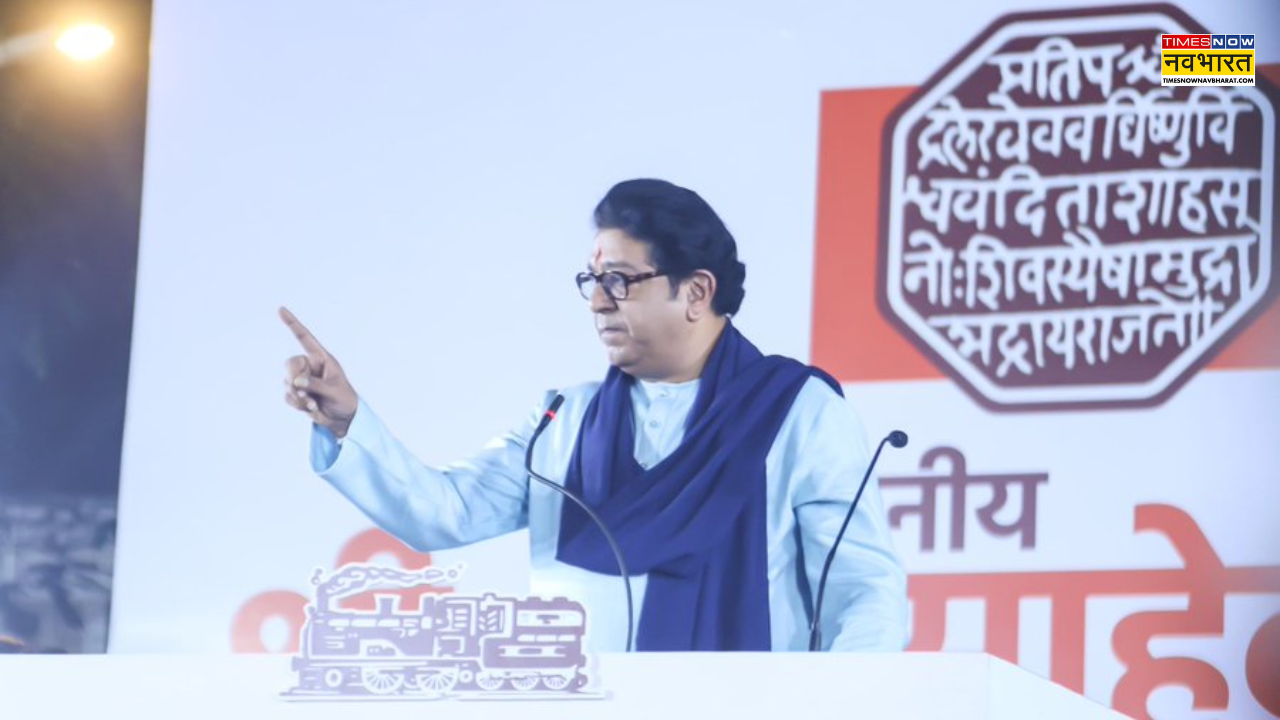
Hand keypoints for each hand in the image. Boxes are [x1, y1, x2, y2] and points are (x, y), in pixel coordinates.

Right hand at [280, 306, 358, 437]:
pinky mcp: (296, 393)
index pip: (304, 338)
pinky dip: (296, 404)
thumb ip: (316, 385)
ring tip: (313, 403)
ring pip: (287, 382)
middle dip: (294, 379)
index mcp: (321, 358)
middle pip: (290, 364)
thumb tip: (296, 382)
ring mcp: (301, 379)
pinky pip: (287, 396)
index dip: (292, 324)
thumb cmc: (344, 399)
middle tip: (303, 392)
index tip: (281, 309)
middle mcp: (309, 366)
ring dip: (298, 396)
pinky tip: (310, 408)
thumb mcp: (334, 391)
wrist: (342, 418)